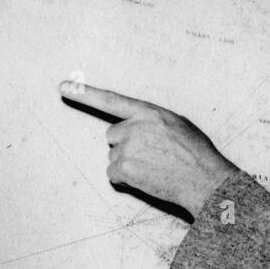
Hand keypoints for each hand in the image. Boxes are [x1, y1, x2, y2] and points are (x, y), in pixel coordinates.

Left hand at [59, 81, 238, 216]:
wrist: (205, 181)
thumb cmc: (198, 155)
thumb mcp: (179, 125)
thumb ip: (153, 122)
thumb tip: (140, 129)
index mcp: (149, 112)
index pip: (111, 100)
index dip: (85, 93)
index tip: (63, 88)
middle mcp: (135, 127)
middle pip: (113, 135)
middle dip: (127, 146)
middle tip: (152, 156)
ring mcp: (128, 148)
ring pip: (115, 157)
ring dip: (129, 164)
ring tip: (156, 169)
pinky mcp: (124, 168)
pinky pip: (114, 174)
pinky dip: (127, 179)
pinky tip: (148, 179)